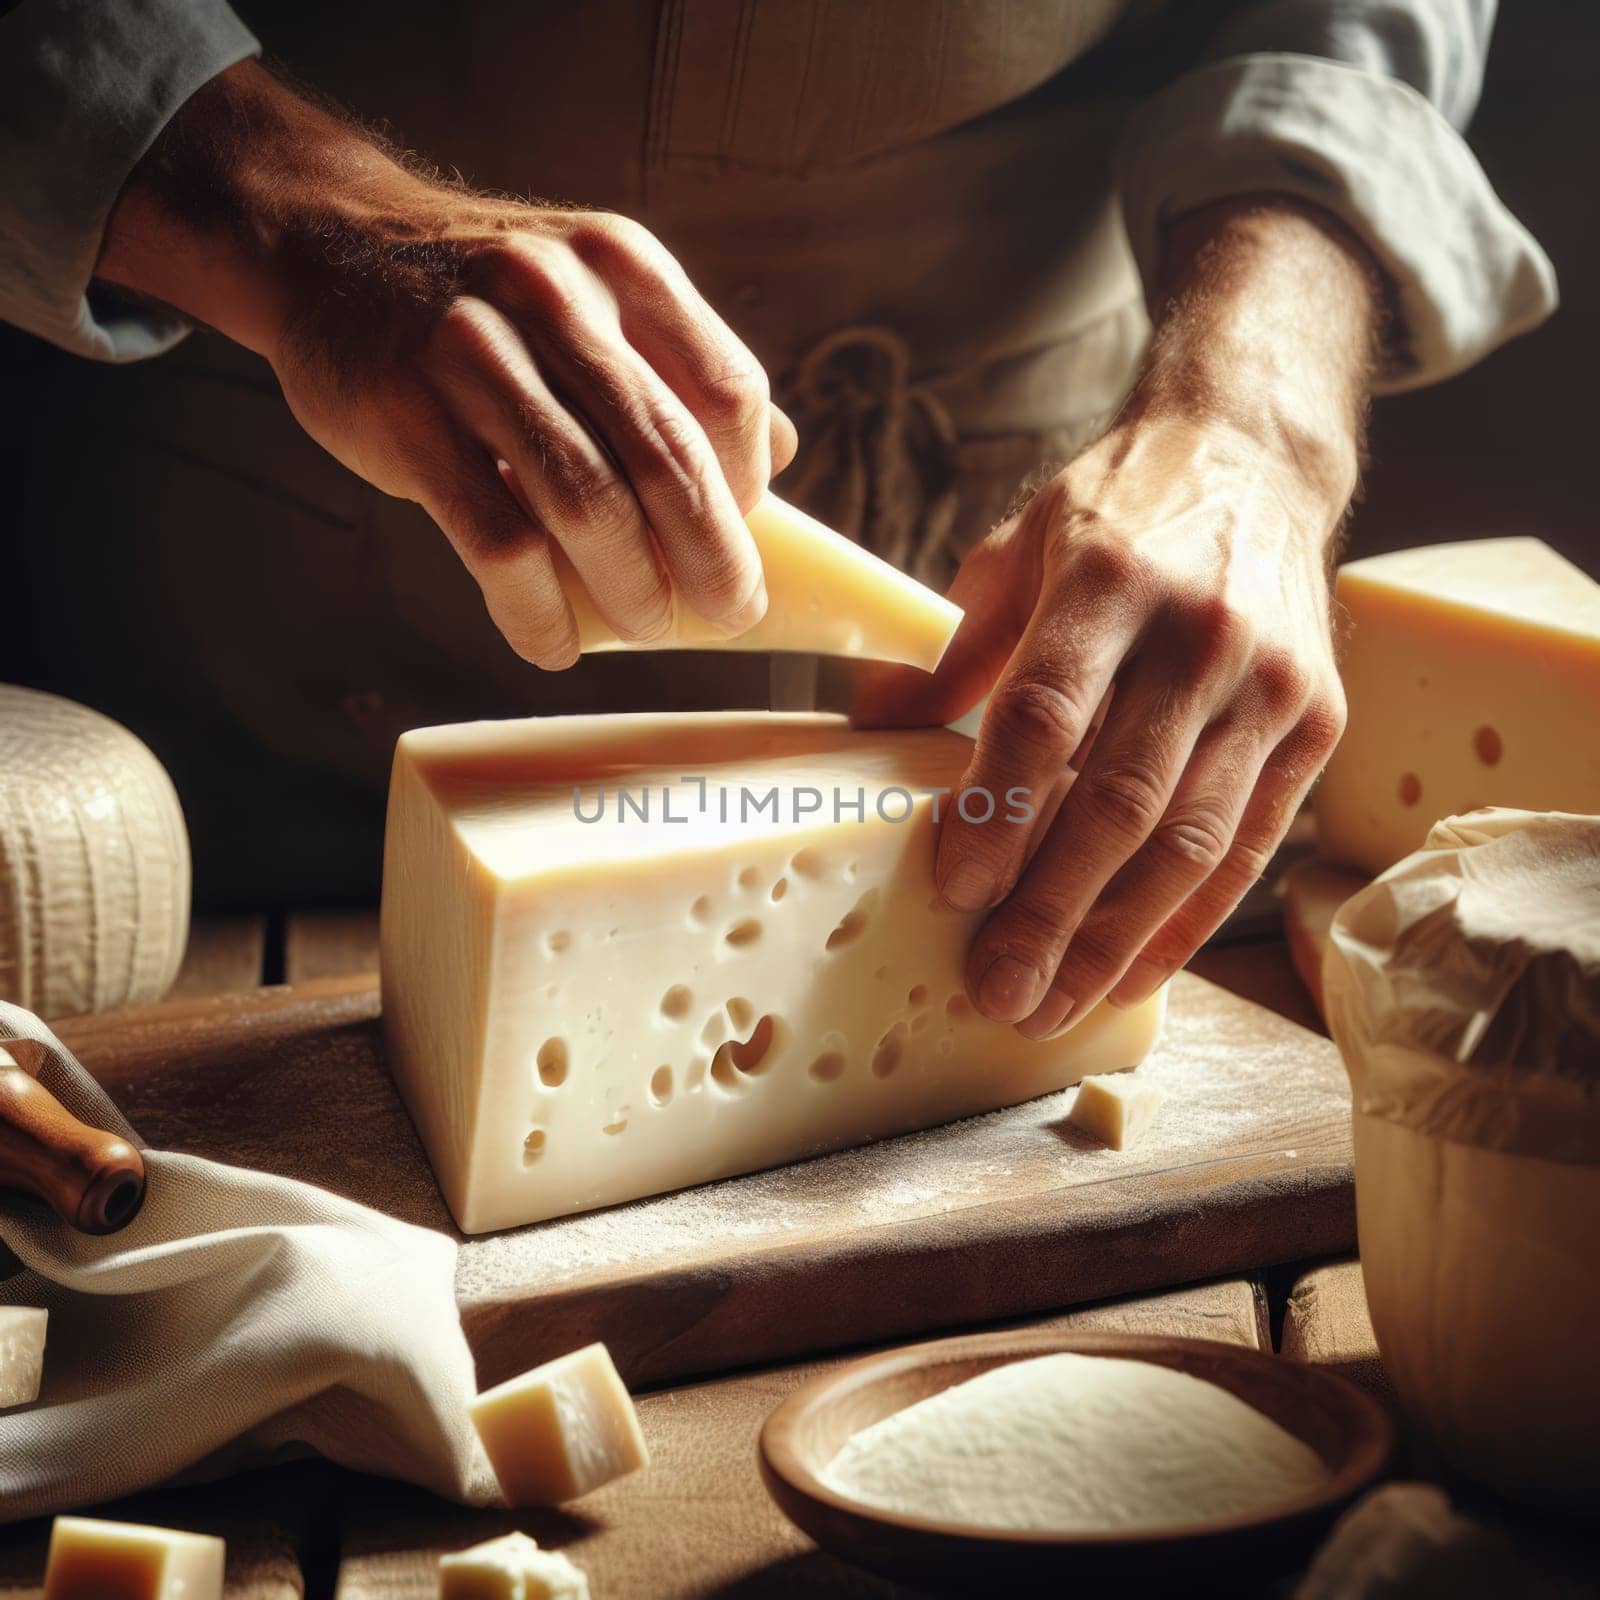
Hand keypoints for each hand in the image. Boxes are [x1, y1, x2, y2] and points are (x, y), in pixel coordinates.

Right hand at [96, 62, 795, 667]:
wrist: (322, 240)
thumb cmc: (480, 298)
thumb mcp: (590, 292)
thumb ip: (678, 368)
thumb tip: (779, 454)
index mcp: (620, 267)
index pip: (726, 392)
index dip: (748, 481)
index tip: (740, 534)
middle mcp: (556, 298)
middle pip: (669, 457)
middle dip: (712, 558)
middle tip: (730, 613)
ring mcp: (474, 353)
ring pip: (588, 505)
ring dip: (631, 591)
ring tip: (645, 628)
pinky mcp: (407, 416)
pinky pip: (499, 543)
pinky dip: (538, 611)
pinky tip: (553, 641)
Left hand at [857, 201, 1376, 1033]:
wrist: (1257, 460)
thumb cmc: (1118, 514)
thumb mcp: (1016, 552)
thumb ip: (950, 650)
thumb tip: (868, 732)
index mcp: (1107, 582)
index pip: (1045, 716)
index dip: (998, 812)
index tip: (954, 890)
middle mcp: (1200, 636)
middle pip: (1120, 801)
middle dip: (1052, 911)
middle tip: (996, 989)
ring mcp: (1270, 686)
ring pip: (1189, 843)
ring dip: (1115, 940)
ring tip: (1051, 1005)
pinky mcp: (1316, 726)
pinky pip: (1246, 848)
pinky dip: (1186, 922)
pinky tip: (1130, 973)